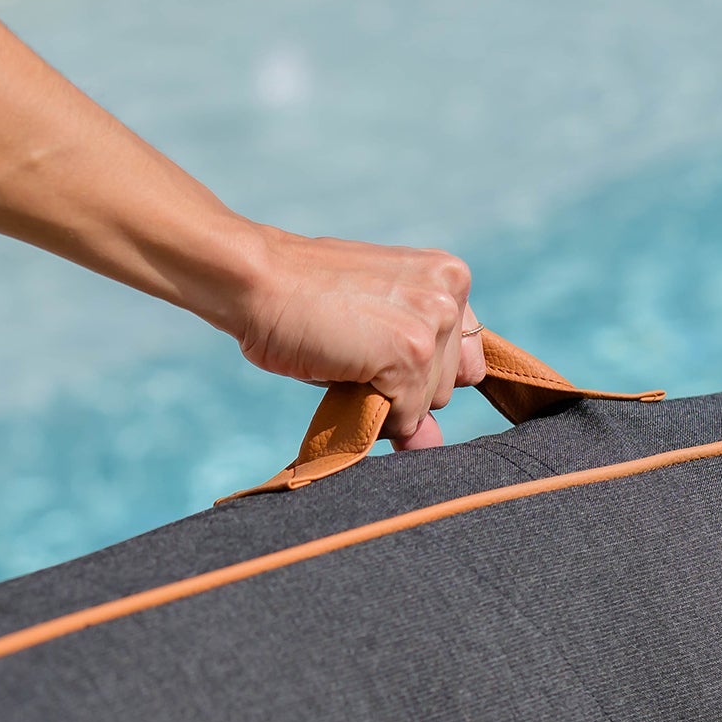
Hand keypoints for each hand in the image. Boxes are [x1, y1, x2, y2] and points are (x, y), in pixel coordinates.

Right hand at [220, 225, 489, 447]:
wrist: (253, 280)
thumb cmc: (306, 302)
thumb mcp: (377, 328)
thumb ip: (418, 377)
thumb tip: (432, 443)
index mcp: (449, 277)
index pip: (467, 360)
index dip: (425, 371)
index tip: (386, 353)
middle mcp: (450, 296)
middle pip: (450, 388)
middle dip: (405, 385)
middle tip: (355, 348)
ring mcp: (433, 324)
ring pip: (429, 406)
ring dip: (387, 398)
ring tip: (346, 356)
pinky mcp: (410, 354)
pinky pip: (406, 419)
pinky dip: (373, 413)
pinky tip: (342, 370)